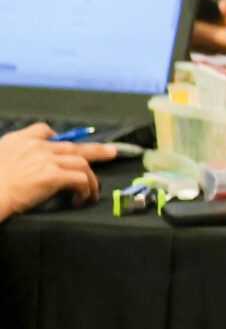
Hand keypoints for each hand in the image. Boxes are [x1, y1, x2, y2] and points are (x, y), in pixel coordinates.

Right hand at [0, 122, 116, 220]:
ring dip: (91, 178)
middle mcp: (37, 147)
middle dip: (95, 150)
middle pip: (72, 145)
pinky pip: (80, 179)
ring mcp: (46, 160)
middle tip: (112, 152)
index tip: (68, 145)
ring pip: (81, 162)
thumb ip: (14, 153)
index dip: (59, 137)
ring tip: (93, 191)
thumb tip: (26, 163)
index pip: (44, 130)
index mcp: (20, 141)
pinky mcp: (52, 175)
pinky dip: (86, 189)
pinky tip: (82, 198)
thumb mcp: (0, 156)